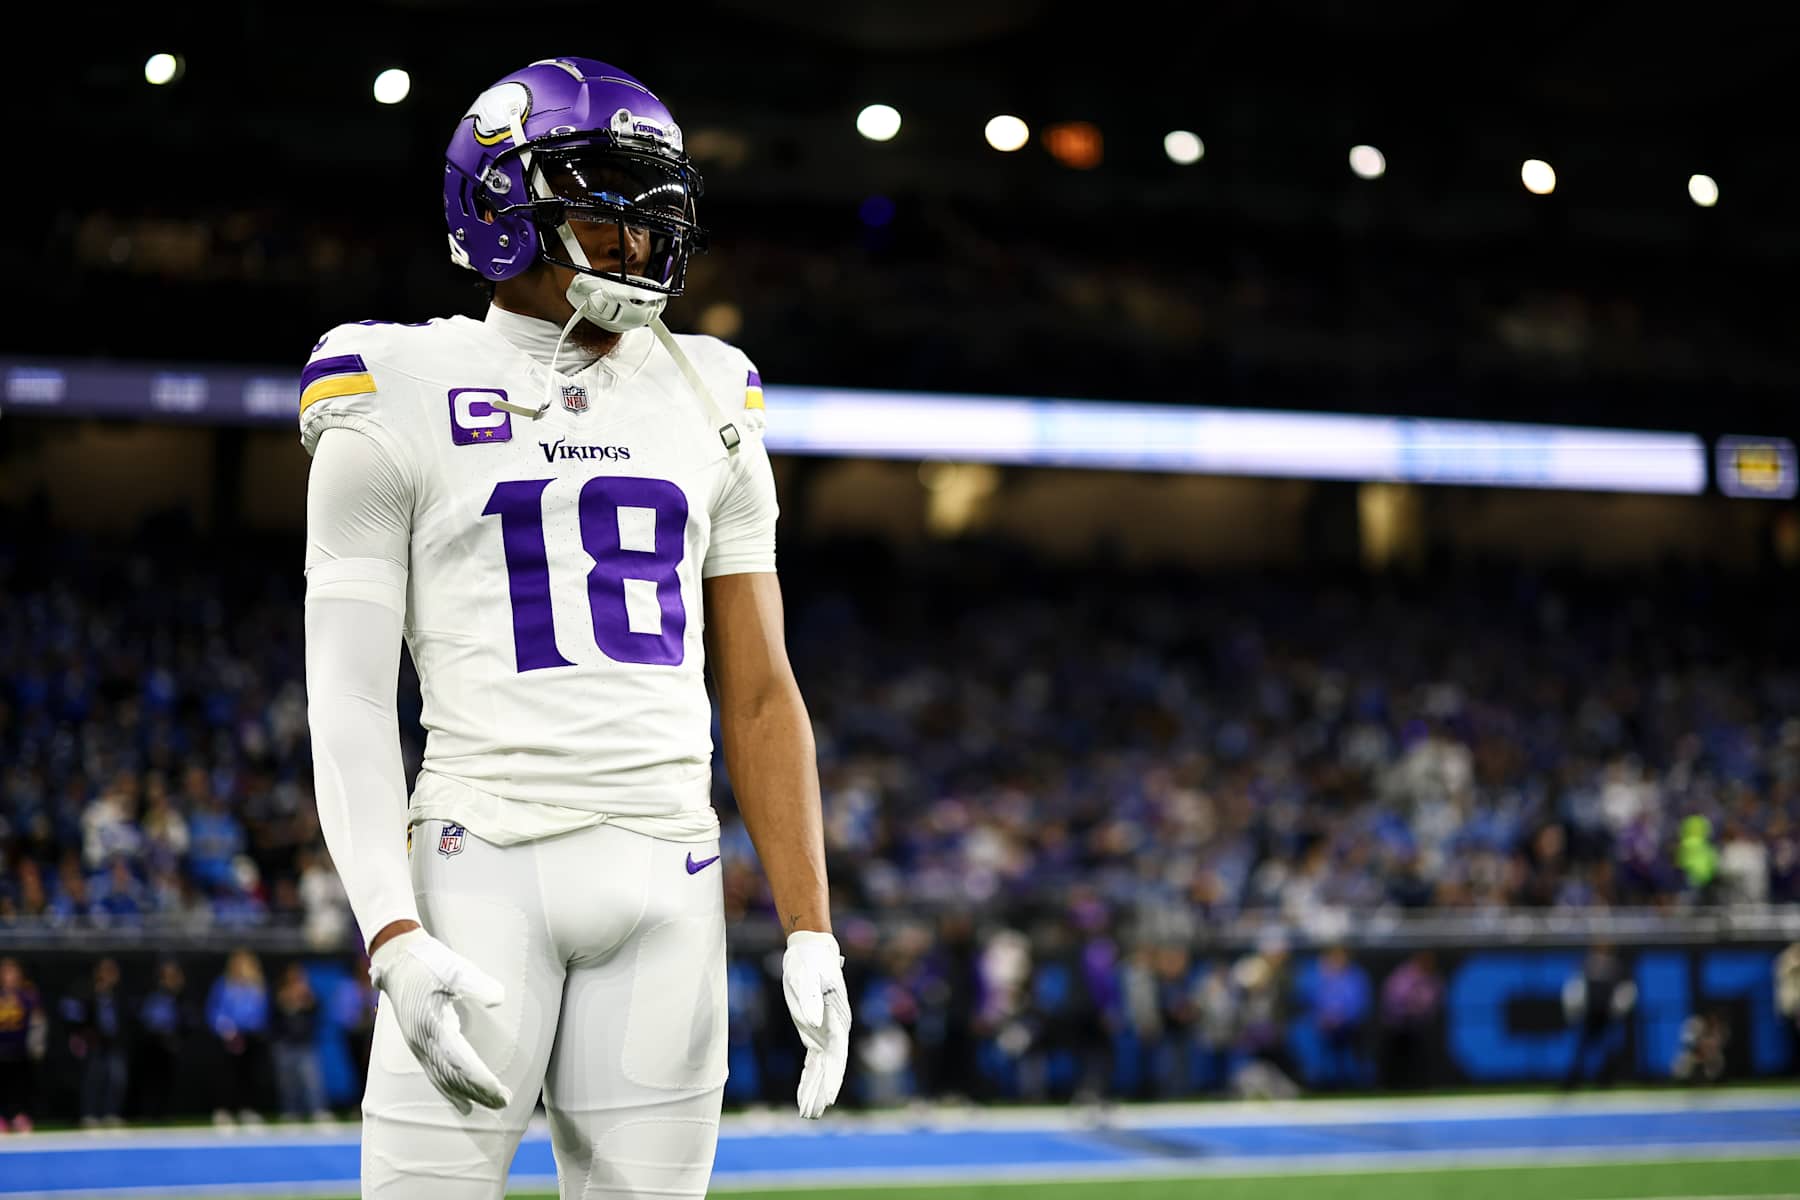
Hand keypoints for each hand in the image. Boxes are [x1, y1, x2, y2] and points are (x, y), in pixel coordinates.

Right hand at [369, 928, 511, 1113]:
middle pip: (452, 1076)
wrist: (397, 957)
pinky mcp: (418, 1043)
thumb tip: (498, 999)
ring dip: (466, 1094)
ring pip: (442, 1079)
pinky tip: (463, 1103)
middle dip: (478, 1092)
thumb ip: (475, 983)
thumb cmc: (429, 961)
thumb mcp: (454, 967)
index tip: (500, 1091)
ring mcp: (417, 1044)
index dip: (480, 1079)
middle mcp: (421, 1041)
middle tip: (504, 1103)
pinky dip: (449, 1090)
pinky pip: (434, 1074)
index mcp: (431, 1026)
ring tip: (491, 1106)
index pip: (460, 1062)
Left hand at [781, 930, 850, 1118]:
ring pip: (821, 1068)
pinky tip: (803, 1094)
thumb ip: (811, 1000)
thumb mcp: (807, 977)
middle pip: (831, 1067)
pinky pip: (812, 1061)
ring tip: (807, 1113)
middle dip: (822, 1090)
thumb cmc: (810, 962)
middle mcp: (834, 1030)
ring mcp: (824, 1033)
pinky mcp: (813, 1033)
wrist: (811, 951)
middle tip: (812, 1114)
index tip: (828, 1097)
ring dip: (814, 1089)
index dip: (832, 1077)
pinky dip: (808, 1078)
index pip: (837, 1054)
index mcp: (838, 1019)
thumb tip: (814, 1023)